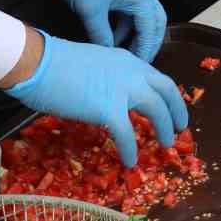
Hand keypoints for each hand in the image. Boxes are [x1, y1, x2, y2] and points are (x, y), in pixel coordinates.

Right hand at [5, 32, 186, 169]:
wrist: (40, 63)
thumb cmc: (56, 63)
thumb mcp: (94, 64)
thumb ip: (109, 78)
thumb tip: (110, 97)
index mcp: (127, 60)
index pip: (156, 76)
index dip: (167, 93)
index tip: (172, 105)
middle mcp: (131, 71)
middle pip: (166, 90)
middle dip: (176, 110)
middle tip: (181, 126)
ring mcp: (122, 89)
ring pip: (155, 109)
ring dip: (164, 127)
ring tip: (166, 143)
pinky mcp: (108, 108)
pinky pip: (126, 133)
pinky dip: (131, 148)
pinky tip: (131, 160)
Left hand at [52, 0, 167, 61]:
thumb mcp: (90, 10)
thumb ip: (101, 35)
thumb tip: (107, 54)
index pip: (150, 27)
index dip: (145, 48)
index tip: (139, 66)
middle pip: (155, 22)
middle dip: (149, 42)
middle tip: (140, 61)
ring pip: (143, 18)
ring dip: (135, 35)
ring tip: (123, 54)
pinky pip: (130, 13)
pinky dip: (125, 27)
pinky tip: (112, 39)